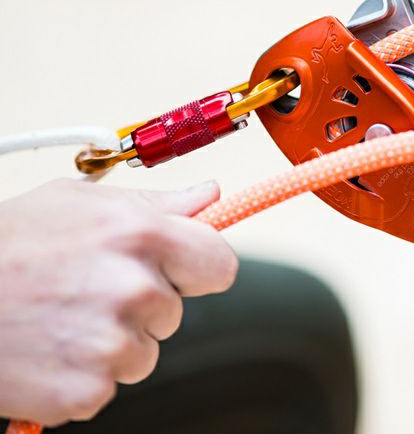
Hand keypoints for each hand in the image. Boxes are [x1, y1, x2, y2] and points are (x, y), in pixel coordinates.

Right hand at [0, 179, 237, 425]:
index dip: (201, 267)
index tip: (182, 269)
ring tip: (66, 317)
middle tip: (92, 289)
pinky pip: (110, 384)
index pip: (220, 265)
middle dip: (145, 303)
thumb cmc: (11, 242)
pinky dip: (85, 372)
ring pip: (145, 352)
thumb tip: (209, 195)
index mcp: (143, 235)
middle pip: (175, 312)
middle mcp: (135, 289)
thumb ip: (158, 203)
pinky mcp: (85, 391)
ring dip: (116, 340)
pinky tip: (52, 347)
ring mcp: (111, 345)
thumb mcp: (85, 202)